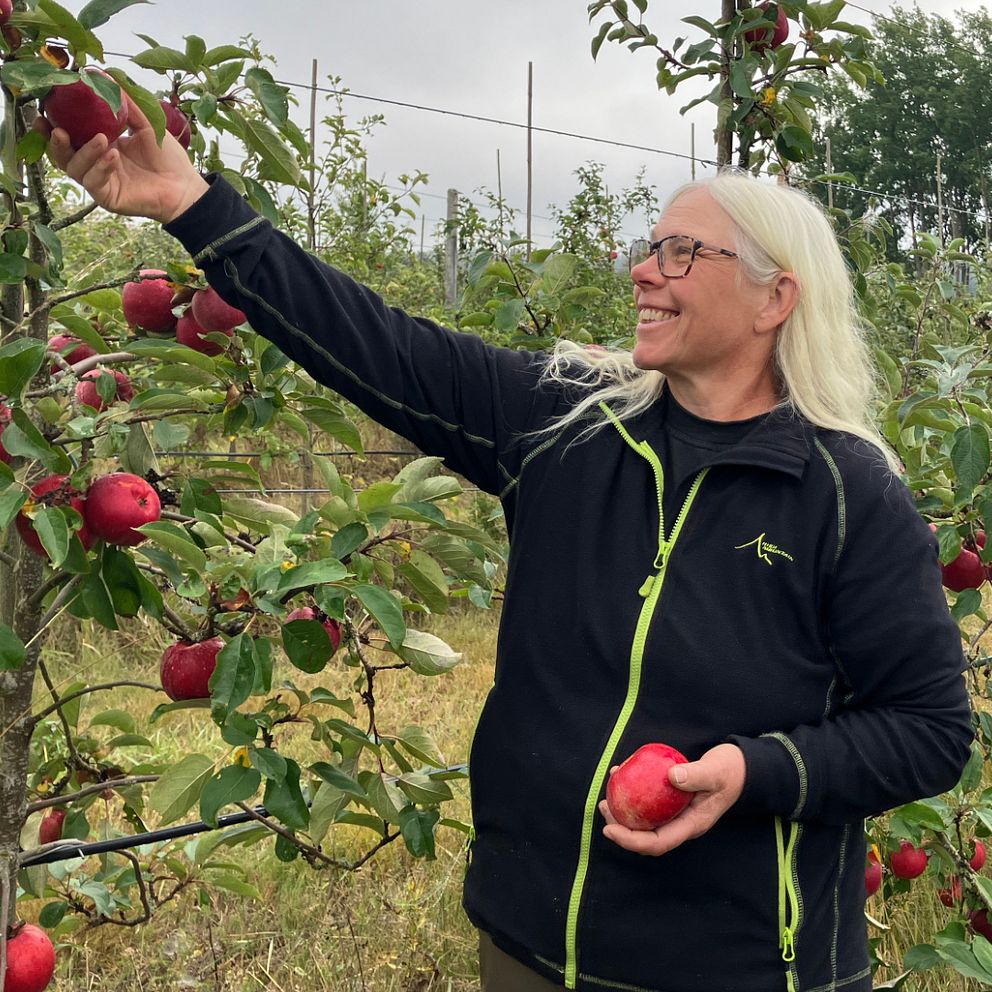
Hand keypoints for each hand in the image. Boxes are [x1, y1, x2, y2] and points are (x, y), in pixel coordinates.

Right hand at [37, 94, 208, 223]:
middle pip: (62, 154)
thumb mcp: (145, 123)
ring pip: (75, 169)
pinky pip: (94, 183)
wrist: (184, 186)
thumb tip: (104, 74)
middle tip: (57, 129)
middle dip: (55, 142)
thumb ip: (125, 102)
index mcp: (100, 144)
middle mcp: (95, 163)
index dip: (52, 124)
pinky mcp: (108, 197)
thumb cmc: (167, 158)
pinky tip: (113, 157)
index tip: (43, 112)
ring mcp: (100, 181)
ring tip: (101, 139)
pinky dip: (101, 168)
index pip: (69, 135)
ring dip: (84, 152)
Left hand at [598, 743, 745, 855]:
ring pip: (645, 823)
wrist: (740, 768)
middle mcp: (682, 824)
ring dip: (623, 815)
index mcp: (692, 825)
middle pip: (646, 838)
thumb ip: (696, 775)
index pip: (658, 842)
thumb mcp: (715, 771)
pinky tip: (621, 778)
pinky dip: (633, 796)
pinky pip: (649, 806)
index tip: (610, 830)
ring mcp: (677, 815)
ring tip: (606, 799)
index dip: (632, 841)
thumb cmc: (729, 771)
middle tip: (603, 807)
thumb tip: (671, 776)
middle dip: (621, 829)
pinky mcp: (672, 803)